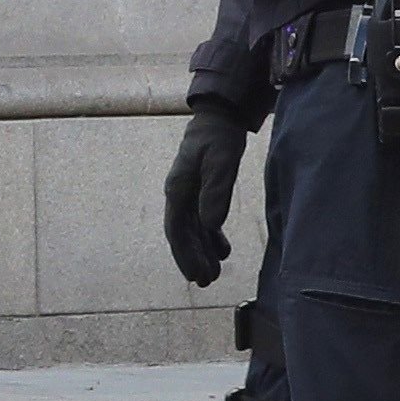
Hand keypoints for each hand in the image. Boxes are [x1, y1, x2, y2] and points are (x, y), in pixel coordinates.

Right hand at [161, 110, 246, 285]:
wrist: (219, 117)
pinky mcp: (201, 192)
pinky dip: (210, 238)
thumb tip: (210, 225)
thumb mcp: (221, 163)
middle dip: (193, 259)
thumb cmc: (219, 137)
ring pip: (192, 230)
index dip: (184, 254)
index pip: (176, 230)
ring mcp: (188, 194)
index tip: (195, 275)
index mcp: (177, 190)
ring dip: (201, 252)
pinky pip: (202, 221)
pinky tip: (222, 251)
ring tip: (214, 274)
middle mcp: (179, 195)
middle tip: (206, 282)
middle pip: (183, 234)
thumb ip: (216, 193)